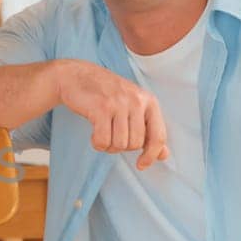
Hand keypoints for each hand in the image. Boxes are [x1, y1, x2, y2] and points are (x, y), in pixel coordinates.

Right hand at [53, 60, 168, 168]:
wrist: (76, 76)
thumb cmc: (105, 94)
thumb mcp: (132, 107)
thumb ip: (148, 130)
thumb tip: (163, 155)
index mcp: (149, 101)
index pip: (158, 136)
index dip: (151, 155)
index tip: (141, 165)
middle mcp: (136, 101)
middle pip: (135, 144)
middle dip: (122, 146)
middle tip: (111, 135)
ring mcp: (119, 104)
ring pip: (119, 144)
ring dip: (108, 146)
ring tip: (102, 133)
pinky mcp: (101, 108)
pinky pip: (103, 141)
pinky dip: (97, 143)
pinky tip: (93, 134)